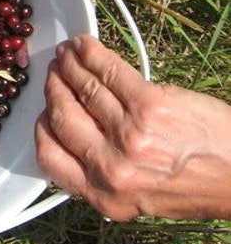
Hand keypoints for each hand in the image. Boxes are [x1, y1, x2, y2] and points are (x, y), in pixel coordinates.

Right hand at [35, 34, 230, 220]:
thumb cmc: (200, 184)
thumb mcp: (142, 198)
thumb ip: (105, 176)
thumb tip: (73, 139)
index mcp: (107, 196)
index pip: (50, 157)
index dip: (43, 127)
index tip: (46, 110)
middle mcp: (113, 169)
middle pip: (61, 117)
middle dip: (54, 88)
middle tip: (56, 73)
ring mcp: (130, 135)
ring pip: (83, 88)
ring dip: (70, 64)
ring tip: (68, 54)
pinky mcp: (149, 106)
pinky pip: (107, 71)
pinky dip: (91, 52)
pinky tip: (85, 45)